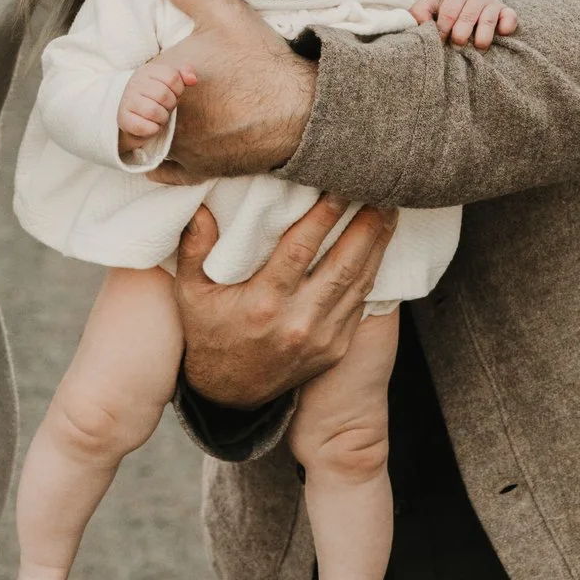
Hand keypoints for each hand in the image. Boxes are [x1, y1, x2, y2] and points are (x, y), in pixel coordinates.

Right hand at [117, 60, 195, 150]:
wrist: (134, 117)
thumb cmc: (156, 99)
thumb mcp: (170, 85)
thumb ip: (183, 76)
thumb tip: (193, 79)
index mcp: (147, 71)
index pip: (173, 77)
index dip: (178, 89)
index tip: (172, 94)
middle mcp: (134, 83)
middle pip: (164, 95)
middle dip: (169, 105)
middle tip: (163, 107)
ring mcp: (127, 100)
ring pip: (155, 111)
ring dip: (162, 118)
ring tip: (157, 117)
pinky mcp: (124, 119)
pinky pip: (147, 127)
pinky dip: (153, 129)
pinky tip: (149, 125)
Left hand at [143, 0, 317, 179]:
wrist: (305, 110)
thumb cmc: (260, 62)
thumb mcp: (222, 12)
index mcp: (160, 88)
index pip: (122, 89)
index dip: (134, 79)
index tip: (154, 72)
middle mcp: (165, 126)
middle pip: (128, 119)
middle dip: (138, 103)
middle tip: (155, 90)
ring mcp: (183, 153)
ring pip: (144, 147)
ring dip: (147, 129)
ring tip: (163, 110)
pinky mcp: (202, 171)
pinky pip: (165, 172)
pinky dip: (160, 159)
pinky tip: (168, 139)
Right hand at [172, 196, 396, 407]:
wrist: (230, 393)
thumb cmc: (209, 334)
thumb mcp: (191, 293)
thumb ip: (194, 248)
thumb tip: (201, 207)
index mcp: (264, 302)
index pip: (302, 248)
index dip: (324, 215)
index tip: (339, 186)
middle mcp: (298, 321)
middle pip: (343, 264)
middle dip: (366, 225)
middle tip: (381, 192)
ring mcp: (321, 338)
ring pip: (359, 283)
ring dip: (377, 246)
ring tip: (389, 212)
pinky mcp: (335, 348)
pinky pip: (359, 305)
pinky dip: (371, 274)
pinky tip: (377, 249)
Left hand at [411, 0, 515, 48]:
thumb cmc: (446, 3)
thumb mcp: (430, 3)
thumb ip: (419, 12)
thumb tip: (416, 25)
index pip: (447, 13)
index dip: (441, 30)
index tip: (438, 44)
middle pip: (467, 15)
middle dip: (461, 34)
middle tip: (456, 46)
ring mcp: (489, 3)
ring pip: (488, 18)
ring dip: (483, 35)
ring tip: (478, 49)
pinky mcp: (504, 9)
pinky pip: (510, 16)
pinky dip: (508, 24)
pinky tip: (502, 34)